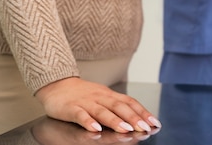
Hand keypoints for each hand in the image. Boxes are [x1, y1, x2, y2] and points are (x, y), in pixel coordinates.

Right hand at [35, 77, 160, 133]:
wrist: (57, 83)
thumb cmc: (82, 93)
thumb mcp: (102, 97)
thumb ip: (117, 106)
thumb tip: (137, 118)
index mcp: (109, 95)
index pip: (130, 102)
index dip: (142, 112)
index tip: (154, 122)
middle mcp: (100, 97)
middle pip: (119, 107)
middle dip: (133, 118)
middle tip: (145, 127)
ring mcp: (86, 102)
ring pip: (102, 111)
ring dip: (115, 121)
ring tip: (126, 129)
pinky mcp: (71, 108)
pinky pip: (81, 115)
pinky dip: (88, 122)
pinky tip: (95, 128)